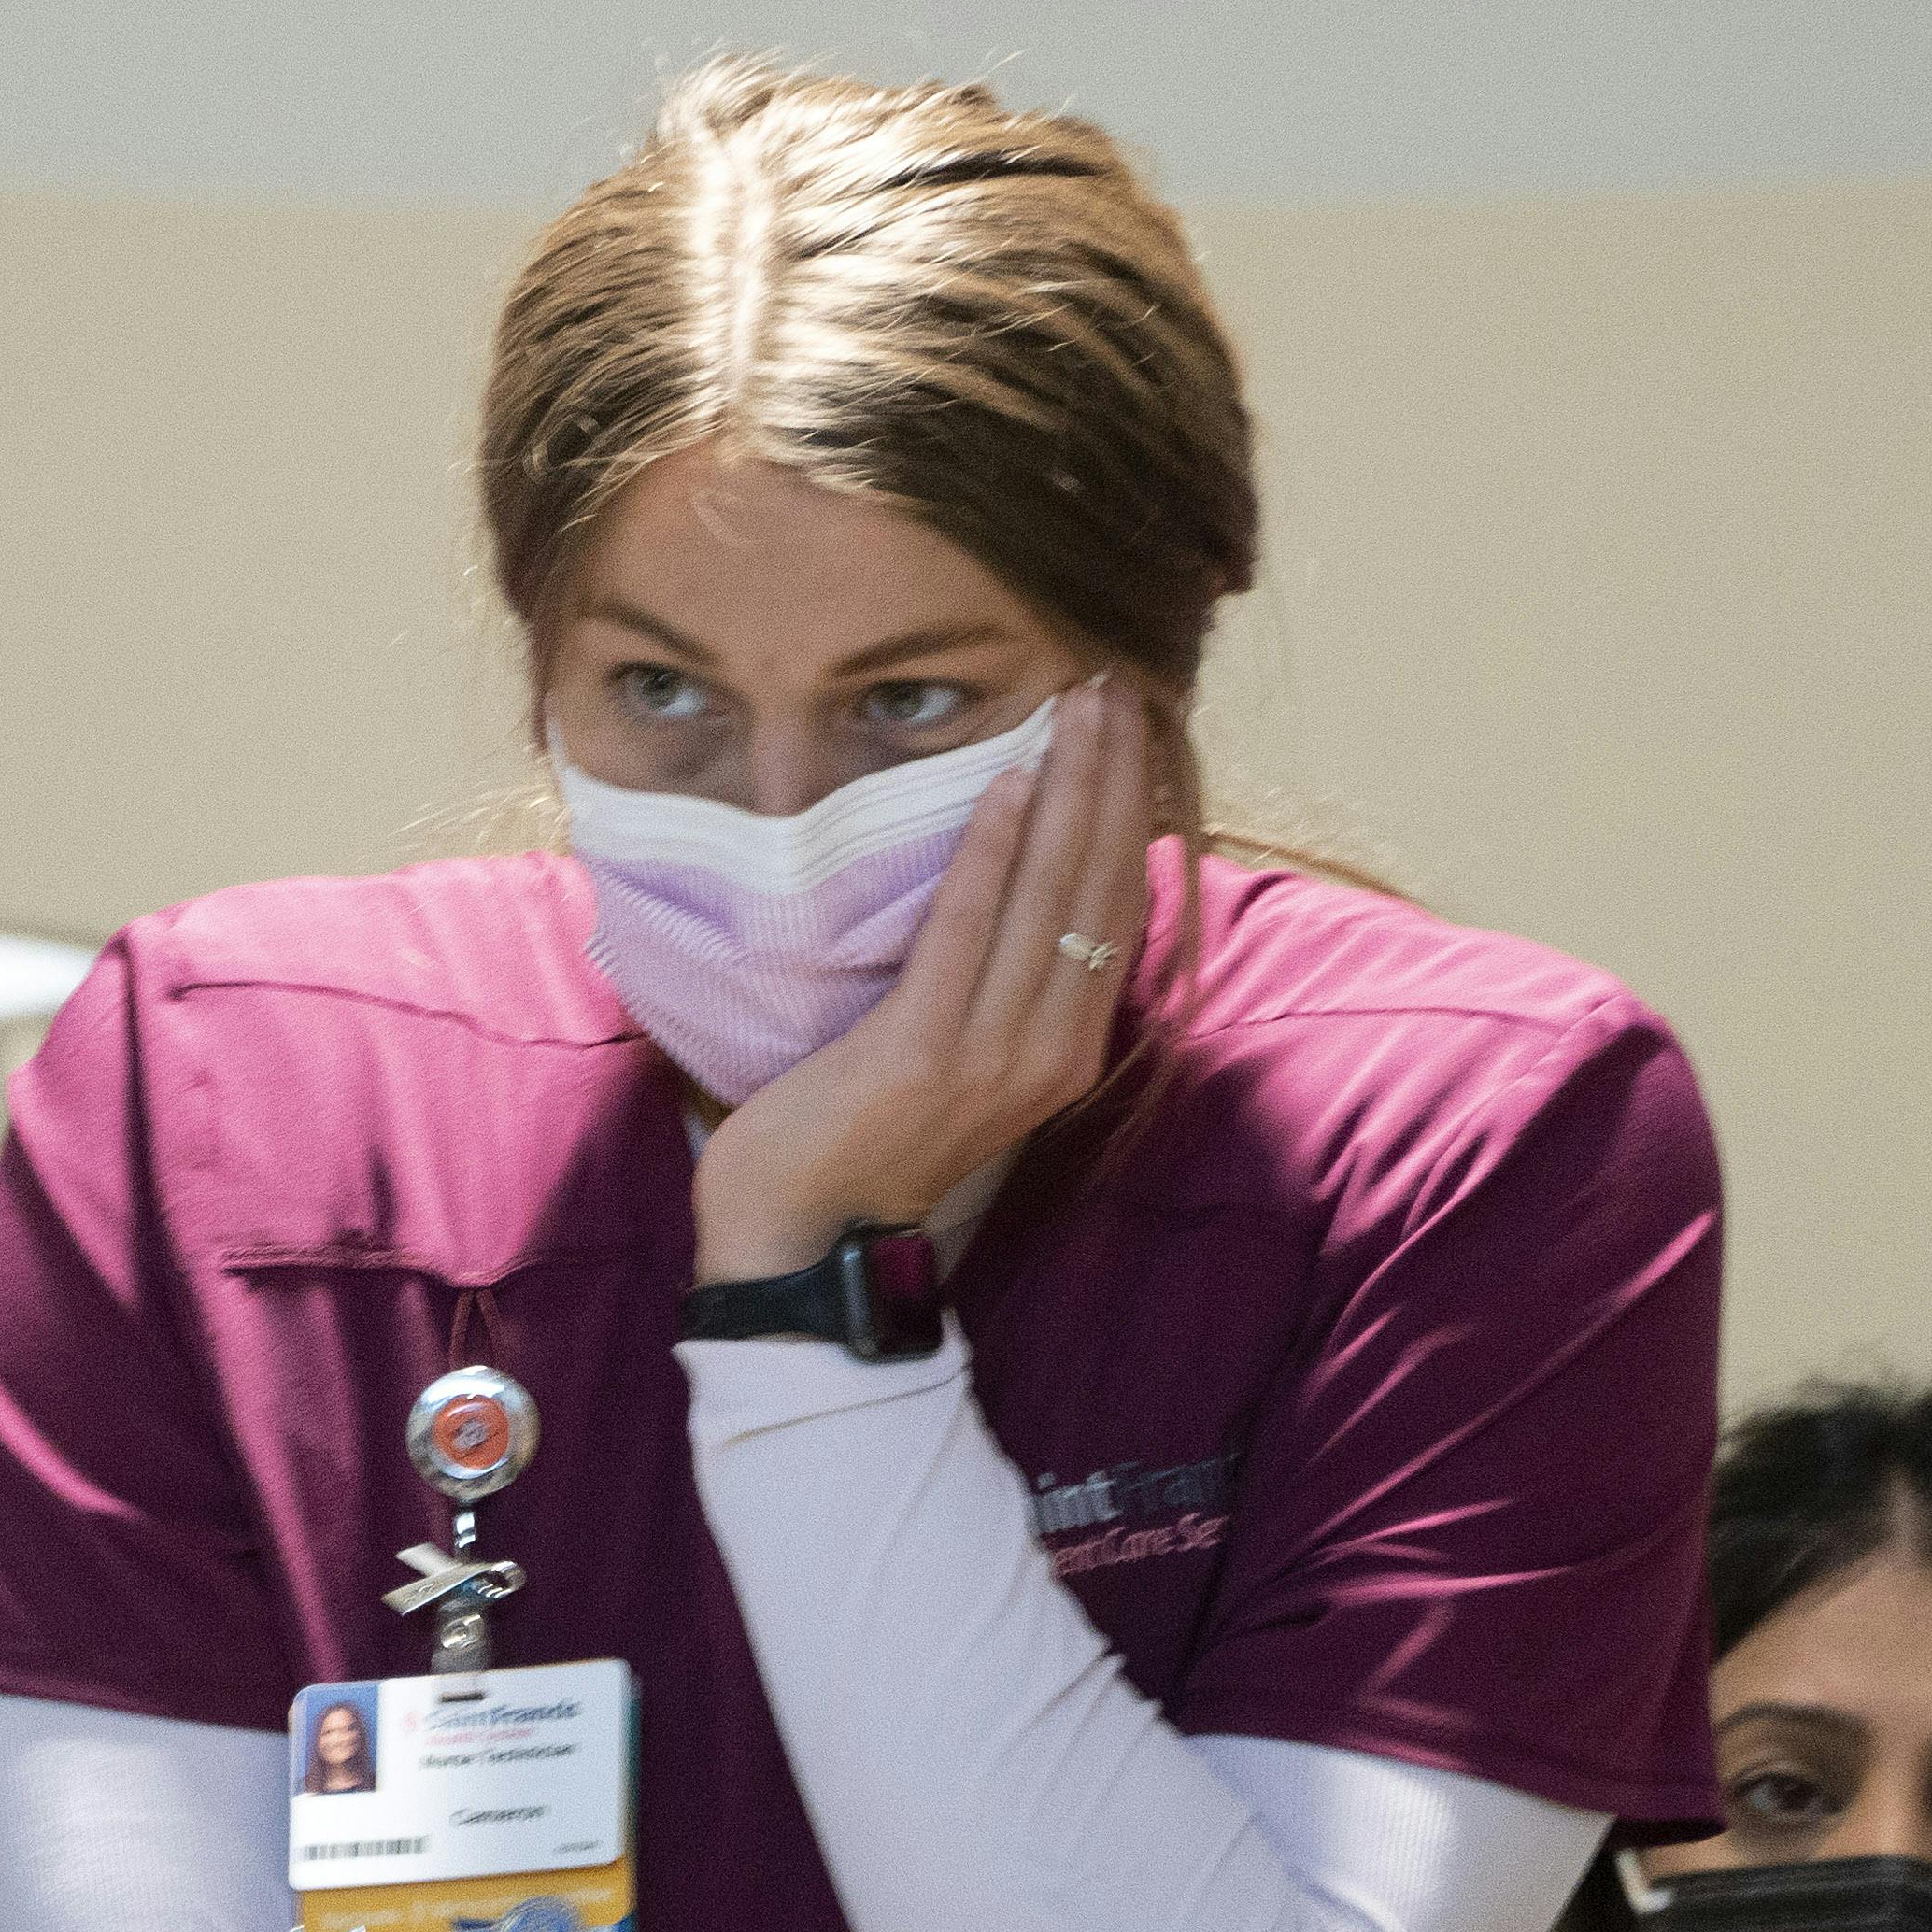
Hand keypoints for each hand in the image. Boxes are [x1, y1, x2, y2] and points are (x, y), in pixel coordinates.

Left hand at [687, 677, 1159, 1284]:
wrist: (801, 1241)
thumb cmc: (866, 1139)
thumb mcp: (961, 1063)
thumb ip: (1002, 990)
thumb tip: (1020, 889)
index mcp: (1067, 1051)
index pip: (1117, 909)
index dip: (1129, 814)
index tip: (1130, 731)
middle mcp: (1050, 1052)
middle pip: (1098, 889)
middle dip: (1110, 780)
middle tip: (1112, 689)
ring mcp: (993, 1056)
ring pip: (1051, 898)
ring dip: (1067, 791)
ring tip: (1076, 708)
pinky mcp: (925, 1051)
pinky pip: (965, 930)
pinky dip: (991, 852)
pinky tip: (1005, 782)